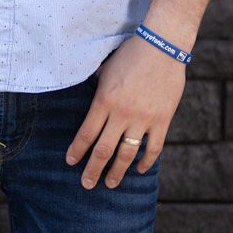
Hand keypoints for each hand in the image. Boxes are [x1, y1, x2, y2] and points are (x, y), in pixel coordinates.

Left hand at [66, 35, 185, 188]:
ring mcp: (143, 119)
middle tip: (87, 184)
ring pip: (128, 153)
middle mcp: (122, 114)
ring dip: (118, 171)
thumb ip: (97, 91)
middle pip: (104, 149)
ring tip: (111, 184)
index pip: (86, 133)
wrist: (161, 48)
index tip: (70, 162)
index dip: (77, 150)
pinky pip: (154, 147)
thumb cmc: (129, 55)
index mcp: (103, 101)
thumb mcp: (104, 70)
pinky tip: (139, 169)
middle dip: (93, 169)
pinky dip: (146, 161)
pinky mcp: (162, 120)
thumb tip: (89, 103)